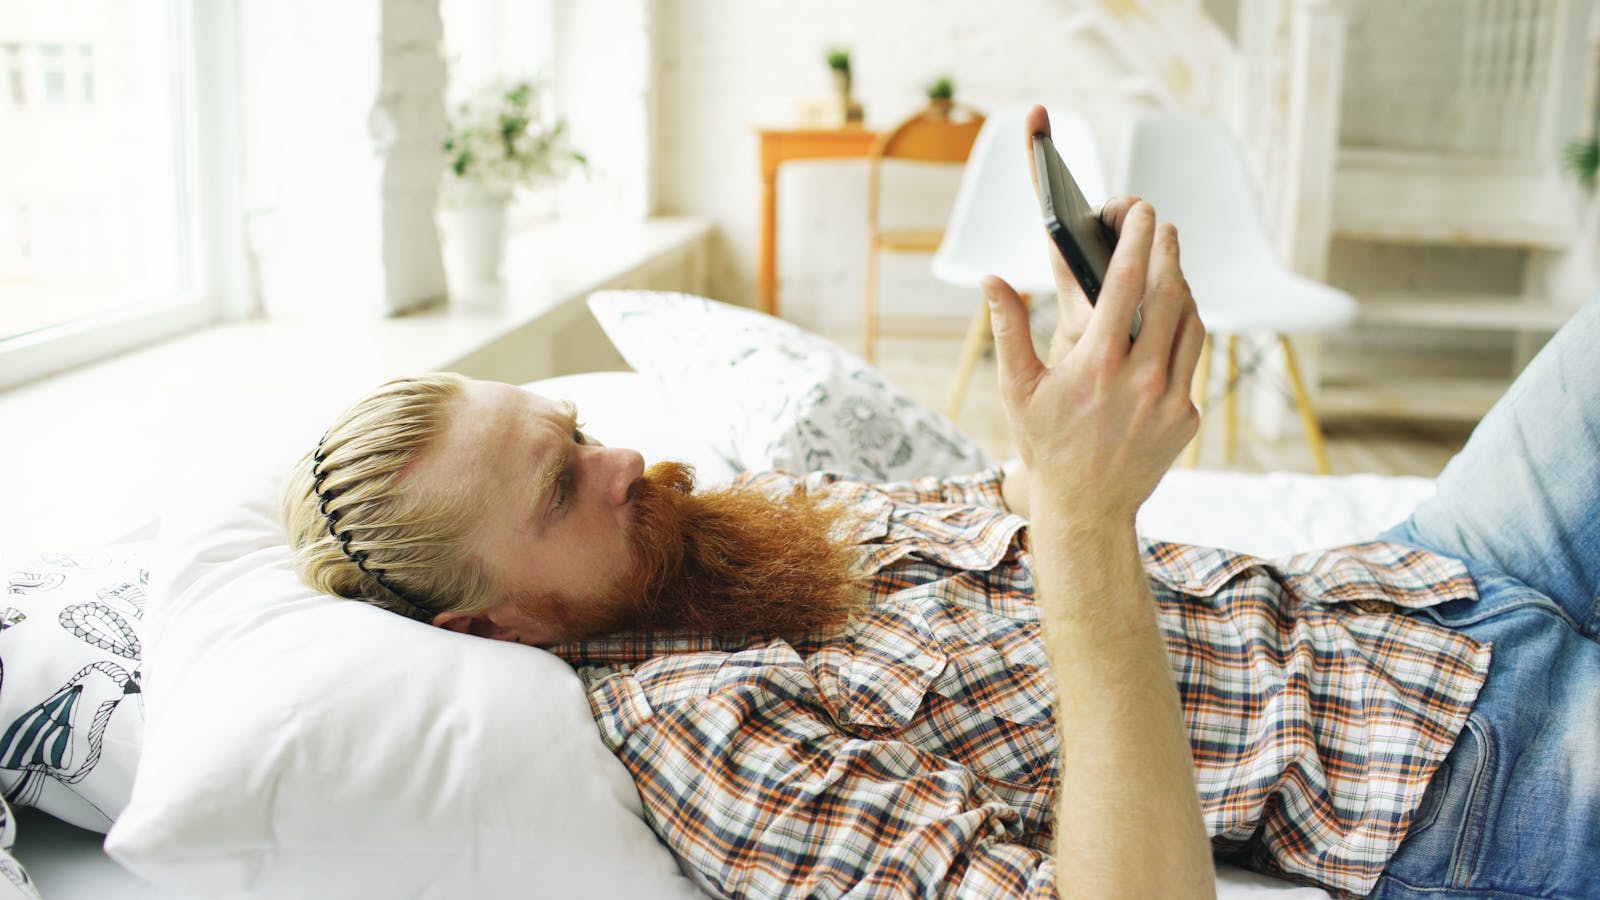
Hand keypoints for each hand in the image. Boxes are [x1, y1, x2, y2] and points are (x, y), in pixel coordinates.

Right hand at [986, 111, 1204, 524]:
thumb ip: (1008, 328)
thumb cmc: (1046, 445)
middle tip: (1162, 227)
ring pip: (1190, 323)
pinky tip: (1172, 316)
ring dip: (1182, 287)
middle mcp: (1141, 379)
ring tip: (1169, 265)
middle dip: (1167, 252)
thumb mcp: (1017, 389)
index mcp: (1097, 364)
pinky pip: (1192, 358)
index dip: (1136, 239)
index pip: (1126, 283)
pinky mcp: (1186, 417)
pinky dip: (1185, 329)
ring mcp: (1170, 399)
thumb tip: (991, 279)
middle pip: (1169, 294)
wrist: (1086, 509)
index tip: (1142, 211)